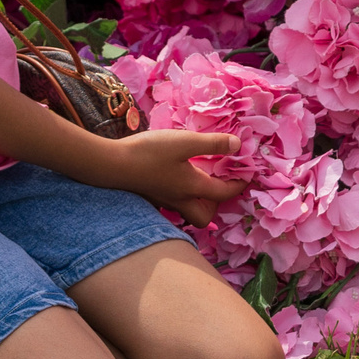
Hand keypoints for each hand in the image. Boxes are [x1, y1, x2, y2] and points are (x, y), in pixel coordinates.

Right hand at [104, 129, 247, 223]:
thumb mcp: (185, 142)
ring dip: (197, 200)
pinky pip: (172, 202)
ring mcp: (162, 200)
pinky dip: (180, 193)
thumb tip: (238, 146)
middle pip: (203, 216)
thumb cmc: (149, 153)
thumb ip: (213, 144)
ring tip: (199, 177)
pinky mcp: (149, 195)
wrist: (110, 164)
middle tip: (219, 182)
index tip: (248, 174)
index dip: (239, 183)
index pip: (224, 193)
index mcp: (193, 188)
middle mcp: (179, 200)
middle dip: (216, 204)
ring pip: (187, 210)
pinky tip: (175, 175)